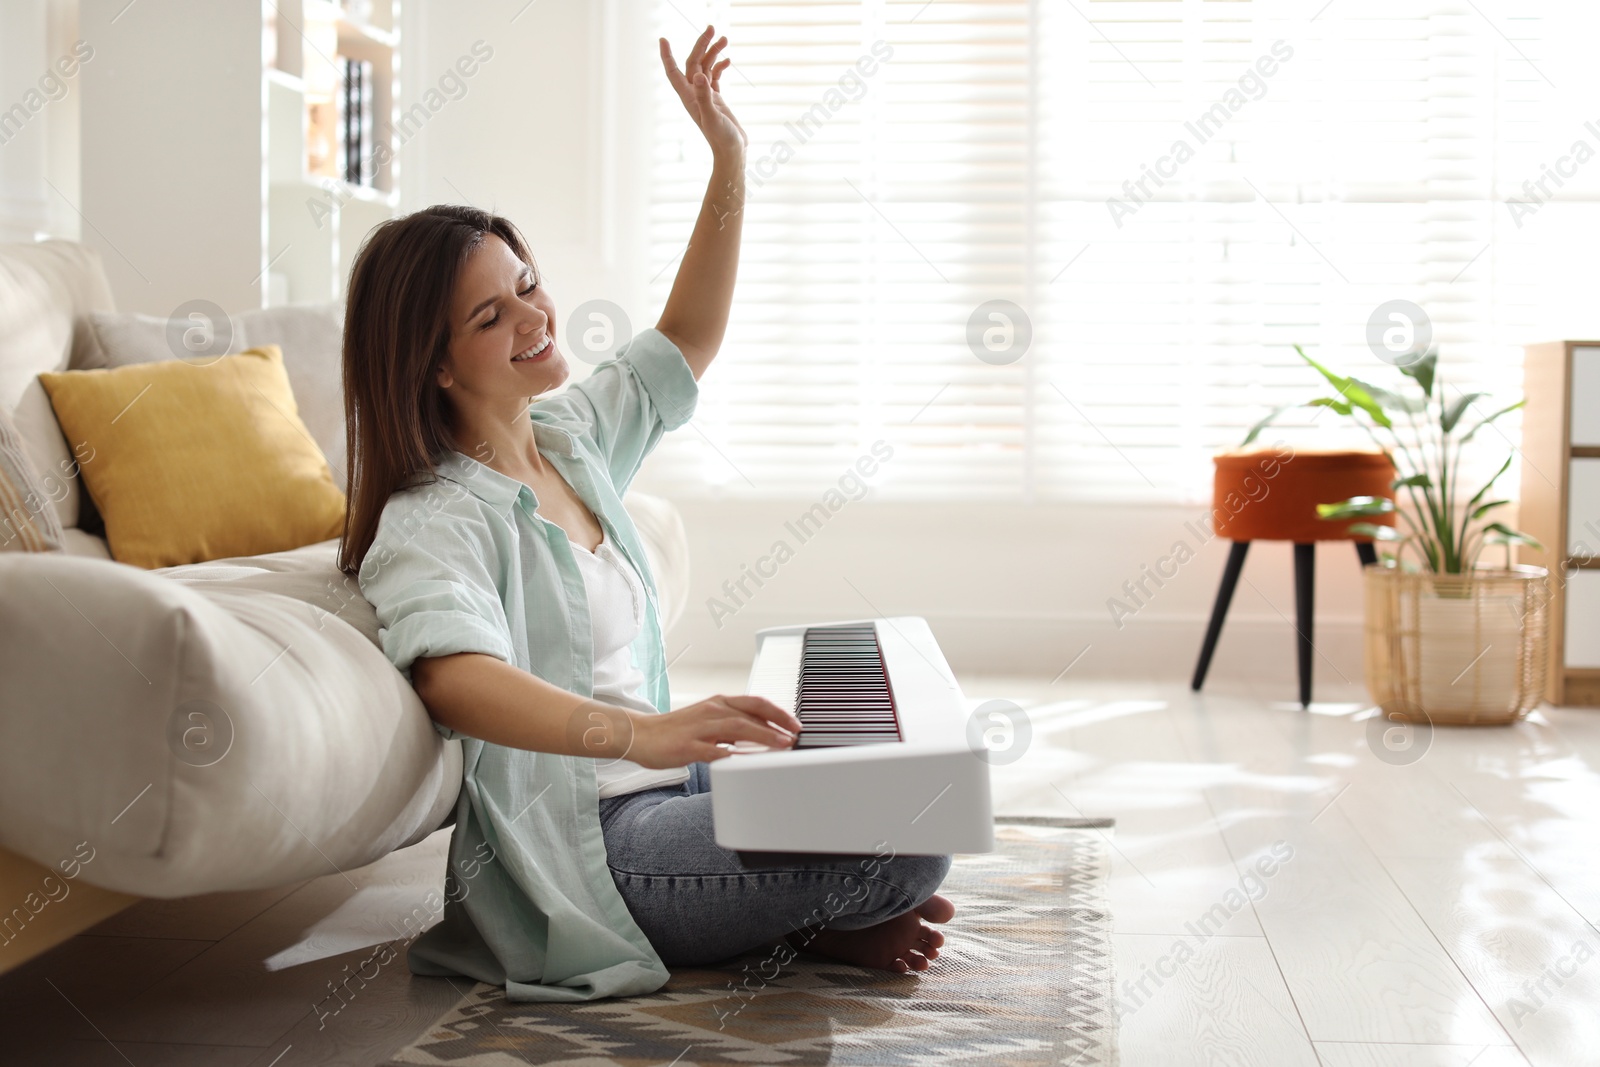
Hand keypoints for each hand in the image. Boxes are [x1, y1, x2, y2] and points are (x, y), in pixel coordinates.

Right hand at [628, 694, 800, 768]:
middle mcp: (712, 711)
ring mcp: (700, 728)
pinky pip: (714, 750)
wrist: (640, 734)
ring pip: (738, 727)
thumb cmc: (676, 730)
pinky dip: (732, 754)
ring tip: (781, 745)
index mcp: (719, 703)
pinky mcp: (688, 746)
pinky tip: (747, 761)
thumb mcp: (708, 721)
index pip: (755, 702)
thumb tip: (760, 735)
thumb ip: (732, 726)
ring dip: (764, 736)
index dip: (778, 712)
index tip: (795, 724)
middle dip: (778, 723)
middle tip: (796, 735)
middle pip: (752, 712)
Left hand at [659, 26, 747, 161]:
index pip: (674, 72)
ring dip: (713, 52)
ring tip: (725, 39)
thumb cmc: (722, 139)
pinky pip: (715, 76)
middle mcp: (694, 94)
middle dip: (701, 44)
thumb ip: (705, 96)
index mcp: (689, 97)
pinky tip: (728, 60)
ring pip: (705, 67)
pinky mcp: (716, 99)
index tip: (663, 39)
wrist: (733, 152)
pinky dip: (720, 66)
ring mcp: (705, 96)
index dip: (667, 56)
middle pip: (694, 63)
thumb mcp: (713, 117)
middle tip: (712, 28)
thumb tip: (699, 75)